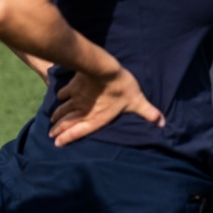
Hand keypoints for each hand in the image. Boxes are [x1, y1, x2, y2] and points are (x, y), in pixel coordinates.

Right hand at [49, 67, 163, 146]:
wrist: (105, 69)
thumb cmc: (122, 87)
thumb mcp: (137, 101)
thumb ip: (147, 112)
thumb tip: (163, 123)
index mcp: (96, 118)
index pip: (78, 132)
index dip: (67, 138)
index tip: (56, 143)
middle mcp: (83, 110)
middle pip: (67, 122)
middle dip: (58, 129)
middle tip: (50, 134)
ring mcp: (77, 98)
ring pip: (63, 109)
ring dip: (57, 115)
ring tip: (51, 120)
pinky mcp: (74, 86)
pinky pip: (63, 93)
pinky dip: (60, 96)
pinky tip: (59, 97)